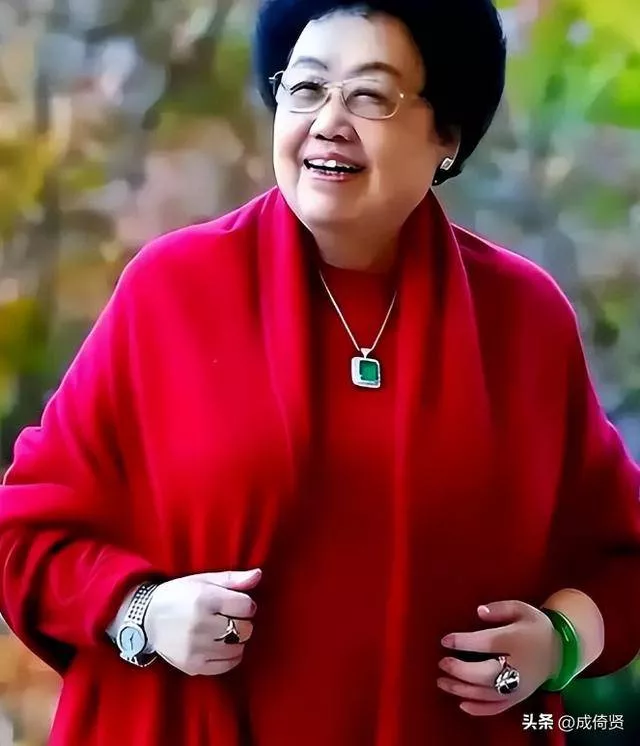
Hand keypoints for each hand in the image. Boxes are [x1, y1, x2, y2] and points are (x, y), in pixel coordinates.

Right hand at [145, 568, 261, 675]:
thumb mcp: (204, 580)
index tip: (239, 604)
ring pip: (237, 648)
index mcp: (204, 599)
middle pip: (244, 628)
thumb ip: (233, 579)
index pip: (246, 606)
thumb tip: (259, 574)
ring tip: (227, 632)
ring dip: (238, 640)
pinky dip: (231, 657)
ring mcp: (195, 648)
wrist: (147, 618)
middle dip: (243, 622)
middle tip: (232, 618)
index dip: (247, 604)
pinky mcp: (192, 665)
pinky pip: (225, 665)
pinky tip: (224, 647)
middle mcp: (200, 624)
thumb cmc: (179, 595)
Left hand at [437, 601, 560, 715]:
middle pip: (484, 673)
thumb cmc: (535, 628)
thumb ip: (499, 609)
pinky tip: (462, 703)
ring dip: (462, 689)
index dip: (463, 642)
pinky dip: (478, 709)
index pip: (486, 643)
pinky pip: (497, 708)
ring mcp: (518, 687)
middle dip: (460, 670)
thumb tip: (479, 612)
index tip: (445, 640)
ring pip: (487, 694)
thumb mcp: (521, 609)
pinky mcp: (518, 699)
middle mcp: (517, 667)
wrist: (559, 653)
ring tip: (442, 682)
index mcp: (516, 641)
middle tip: (442, 663)